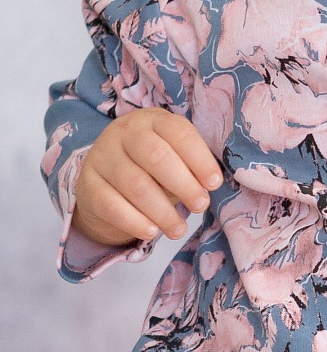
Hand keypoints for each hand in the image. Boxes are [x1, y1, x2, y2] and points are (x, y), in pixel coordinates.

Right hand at [73, 107, 222, 246]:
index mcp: (152, 119)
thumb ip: (187, 168)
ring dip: (162, 211)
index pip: (178, 132)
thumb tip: (205, 189)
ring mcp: (102, 156)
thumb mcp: (170, 156)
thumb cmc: (149, 164)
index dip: (199, 158)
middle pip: (156, 156)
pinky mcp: (87, 184)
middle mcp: (124, 132)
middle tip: (201, 205)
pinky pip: (111, 205)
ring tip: (179, 229)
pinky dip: (134, 221)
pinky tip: (151, 232)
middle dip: (183, 184)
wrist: (103, 175)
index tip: (214, 183)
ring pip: (135, 184)